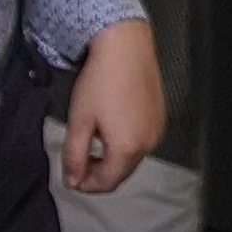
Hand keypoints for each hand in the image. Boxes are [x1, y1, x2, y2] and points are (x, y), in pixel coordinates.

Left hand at [61, 17, 163, 194]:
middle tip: (78, 163)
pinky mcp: (160, 117)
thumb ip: (74, 156)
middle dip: (99, 174)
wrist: (126, 46)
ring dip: (112, 160)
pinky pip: (142, 142)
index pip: (106, 182)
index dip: (85, 185)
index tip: (70, 177)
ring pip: (132, 159)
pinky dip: (125, 144)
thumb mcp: (79, 121)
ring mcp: (157, 130)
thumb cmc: (101, 80)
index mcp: (127, 148)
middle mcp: (148, 143)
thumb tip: (72, 179)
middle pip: (121, 173)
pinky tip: (111, 129)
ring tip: (92, 145)